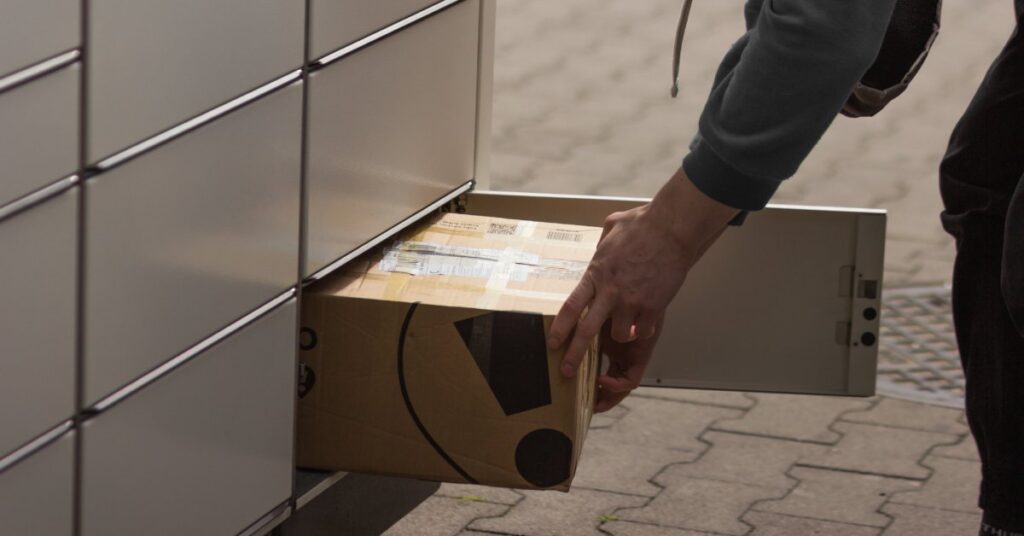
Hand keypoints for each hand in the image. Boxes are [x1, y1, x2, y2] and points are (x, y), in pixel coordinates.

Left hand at [549, 168, 738, 395]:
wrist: (672, 228)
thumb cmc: (642, 224)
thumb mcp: (611, 228)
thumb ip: (601, 244)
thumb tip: (600, 246)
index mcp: (596, 274)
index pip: (570, 307)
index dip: (560, 328)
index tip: (552, 344)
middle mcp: (610, 292)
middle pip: (586, 331)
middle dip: (574, 355)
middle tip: (566, 371)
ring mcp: (632, 301)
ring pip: (619, 335)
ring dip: (621, 336)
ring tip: (627, 326)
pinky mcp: (653, 306)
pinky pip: (644, 330)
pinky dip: (643, 329)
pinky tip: (645, 322)